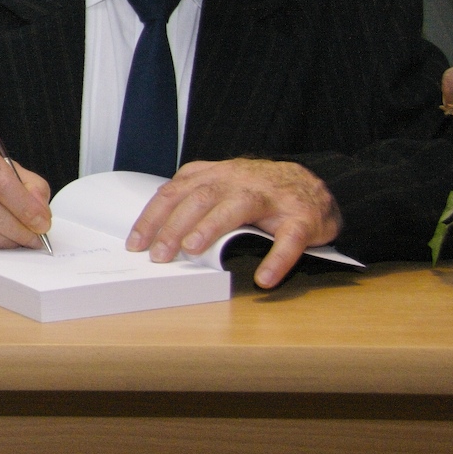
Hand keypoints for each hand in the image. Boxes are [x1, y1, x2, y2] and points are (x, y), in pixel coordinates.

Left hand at [124, 158, 341, 288]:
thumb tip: (156, 232)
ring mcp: (272, 197)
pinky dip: (277, 258)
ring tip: (192, 250)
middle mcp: (240, 181)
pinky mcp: (302, 217)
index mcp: (215, 175)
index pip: (175, 192)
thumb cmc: (259, 191)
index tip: (135, 244)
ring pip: (237, 206)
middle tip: (159, 254)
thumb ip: (192, 199)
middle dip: (175, 225)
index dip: (153, 217)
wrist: (316, 184)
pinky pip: (288, 237)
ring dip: (212, 227)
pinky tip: (264, 277)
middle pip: (201, 197)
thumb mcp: (222, 186)